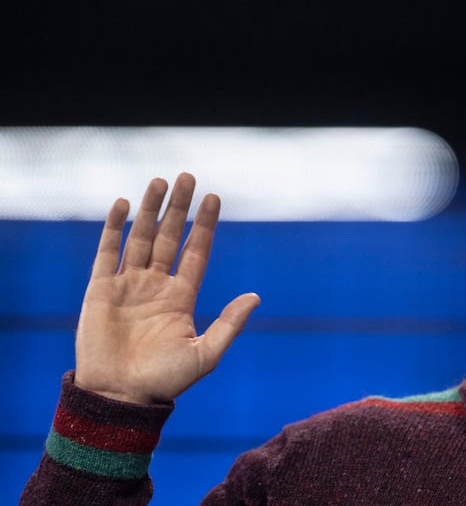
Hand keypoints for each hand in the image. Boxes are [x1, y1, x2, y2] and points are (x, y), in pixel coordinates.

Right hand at [74, 173, 260, 403]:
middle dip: (178, 208)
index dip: (205, 225)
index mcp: (181, 297)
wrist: (120, 398)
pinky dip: (114, 228)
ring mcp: (128, 285)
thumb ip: (229, 324)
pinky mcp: (100, 290)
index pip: (196, 251)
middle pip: (170, 237)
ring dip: (149, 210)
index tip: (214, 198)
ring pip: (141, 238)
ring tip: (159, 181)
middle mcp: (156, 285)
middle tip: (187, 177)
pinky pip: (108, 252)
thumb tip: (256, 297)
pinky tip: (124, 205)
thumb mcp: (204, 353)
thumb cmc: (164, 381)